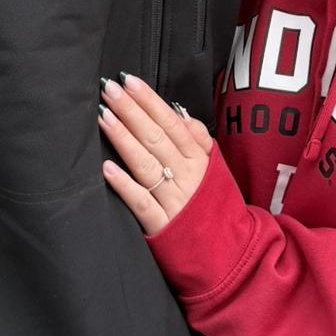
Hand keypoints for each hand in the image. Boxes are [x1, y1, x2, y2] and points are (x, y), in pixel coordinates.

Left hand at [98, 74, 213, 233]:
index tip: (129, 80)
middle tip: (108, 88)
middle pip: (156, 138)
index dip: (149, 101)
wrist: (232, 254)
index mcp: (199, 160)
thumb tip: (178, 111)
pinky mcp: (162, 227)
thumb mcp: (215, 169)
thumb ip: (199, 139)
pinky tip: (106, 169)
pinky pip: (142, 204)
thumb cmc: (216, 206)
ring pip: (146, 165)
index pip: (171, 123)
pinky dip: (125, 186)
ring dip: (123, 139)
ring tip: (103, 117)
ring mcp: (174, 202)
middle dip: (131, 111)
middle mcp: (187, 177)